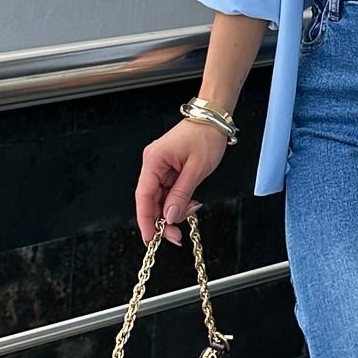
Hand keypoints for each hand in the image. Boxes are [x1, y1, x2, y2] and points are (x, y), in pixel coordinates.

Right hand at [136, 119, 230, 246]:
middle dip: (163, 219)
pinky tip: (189, 204)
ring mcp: (160, 167)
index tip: (150, 238)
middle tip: (176, 235)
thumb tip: (169, 216)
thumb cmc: (206, 136)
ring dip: (173, 211)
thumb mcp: (197, 169)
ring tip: (191, 210)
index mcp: (154, 160)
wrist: (214, 120)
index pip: (144, 196)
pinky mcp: (168, 170)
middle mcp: (153, 164)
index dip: (145, 220)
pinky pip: (168, 192)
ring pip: (160, 199)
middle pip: (151, 200)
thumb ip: (181, 194)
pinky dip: (178, 201)